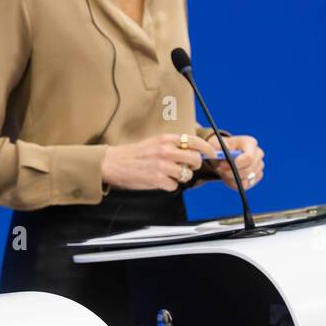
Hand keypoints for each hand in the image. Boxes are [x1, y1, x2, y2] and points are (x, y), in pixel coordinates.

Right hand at [101, 133, 217, 191]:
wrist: (112, 163)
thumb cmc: (132, 154)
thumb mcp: (154, 143)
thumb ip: (172, 145)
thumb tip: (192, 151)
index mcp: (165, 139)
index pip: (195, 141)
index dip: (207, 149)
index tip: (213, 154)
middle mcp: (166, 151)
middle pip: (195, 159)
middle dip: (194, 166)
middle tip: (188, 168)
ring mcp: (162, 165)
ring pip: (186, 174)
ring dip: (180, 177)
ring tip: (168, 174)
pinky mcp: (157, 179)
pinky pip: (175, 185)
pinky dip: (169, 185)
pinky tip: (159, 181)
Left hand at [208, 133, 264, 190]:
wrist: (224, 154)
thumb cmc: (221, 147)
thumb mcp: (215, 144)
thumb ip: (216, 146)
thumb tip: (218, 150)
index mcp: (250, 142)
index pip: (249, 157)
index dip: (235, 164)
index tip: (221, 165)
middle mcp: (258, 153)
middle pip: (248, 170)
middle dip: (232, 173)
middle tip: (219, 170)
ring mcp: (259, 165)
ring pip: (247, 179)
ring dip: (232, 178)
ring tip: (222, 172)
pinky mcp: (257, 176)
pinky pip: (246, 185)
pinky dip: (234, 183)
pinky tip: (227, 177)